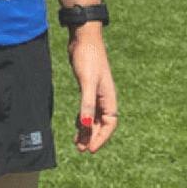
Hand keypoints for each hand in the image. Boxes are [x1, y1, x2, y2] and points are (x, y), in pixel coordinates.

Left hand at [69, 29, 117, 153]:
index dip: (101, 138)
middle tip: (81, 149)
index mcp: (109, 97)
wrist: (83, 38)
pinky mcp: (87, 87)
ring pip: (94, 118)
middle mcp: (104, 97)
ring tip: (77, 143)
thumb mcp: (87, 83)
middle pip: (102, 124)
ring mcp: (96, 92)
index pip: (110, 124)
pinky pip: (88, 109)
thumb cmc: (88, 58)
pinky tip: (77, 126)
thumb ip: (87, 104)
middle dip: (93, 137)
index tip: (91, 149)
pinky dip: (83, 119)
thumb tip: (87, 124)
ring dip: (87, 131)